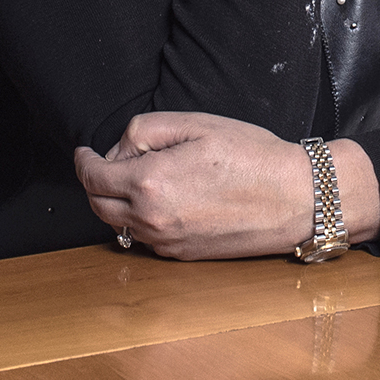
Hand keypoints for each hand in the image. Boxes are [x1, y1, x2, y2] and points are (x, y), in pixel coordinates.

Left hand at [75, 112, 311, 259]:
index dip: (83, 162)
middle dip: (95, 183)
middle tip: (109, 162)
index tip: (83, 152)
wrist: (297, 199)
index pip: (93, 177)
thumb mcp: (197, 124)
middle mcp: (152, 220)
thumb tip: (120, 150)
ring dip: (117, 203)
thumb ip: (145, 130)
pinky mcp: (183, 256)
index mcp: (150, 183)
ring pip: (119, 225)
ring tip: (140, 179)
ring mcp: (167, 243)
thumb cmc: (253, 157)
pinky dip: (141, 220)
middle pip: (98, 205)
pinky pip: (145, 238)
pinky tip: (163, 200)